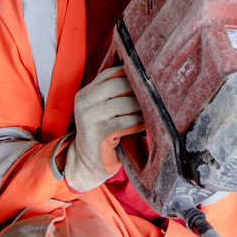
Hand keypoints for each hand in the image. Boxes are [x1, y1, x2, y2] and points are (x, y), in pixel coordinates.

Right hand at [62, 66, 143, 191]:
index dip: (129, 73)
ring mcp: (89, 117)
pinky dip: (140, 121)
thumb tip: (142, 76)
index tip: (145, 78)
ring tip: (151, 109)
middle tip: (152, 94)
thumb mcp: (101, 110)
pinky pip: (127, 122)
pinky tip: (145, 123)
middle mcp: (84, 102)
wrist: (87, 163)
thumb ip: (113, 94)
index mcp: (85, 93)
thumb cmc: (102, 133)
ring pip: (124, 103)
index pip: (110, 73)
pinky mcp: (99, 133)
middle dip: (137, 89)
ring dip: (141, 106)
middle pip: (118, 85)